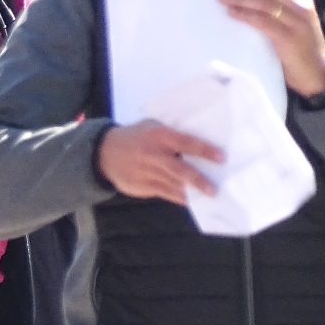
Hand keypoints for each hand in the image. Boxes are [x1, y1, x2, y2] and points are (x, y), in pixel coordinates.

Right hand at [96, 119, 223, 205]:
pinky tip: (189, 198)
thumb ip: (171, 134)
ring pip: (174, 184)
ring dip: (191, 191)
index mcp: (158, 135)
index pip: (185, 142)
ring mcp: (146, 172)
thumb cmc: (135, 137)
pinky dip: (179, 196)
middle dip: (198, 180)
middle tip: (214, 189)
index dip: (204, 150)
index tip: (221, 158)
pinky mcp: (142, 186)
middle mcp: (153, 154)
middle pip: (179, 169)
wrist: (103, 153)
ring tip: (208, 196)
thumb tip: (198, 146)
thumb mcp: (150, 126)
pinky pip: (165, 193)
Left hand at [219, 0, 324, 97]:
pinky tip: (232, 13)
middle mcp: (301, 8)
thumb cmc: (301, 52)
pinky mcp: (288, 38)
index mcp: (302, 2)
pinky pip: (262, 21)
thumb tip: (247, 3)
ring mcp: (297, 22)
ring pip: (264, 3)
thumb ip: (278, 13)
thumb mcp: (293, 26)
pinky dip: (245, 15)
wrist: (318, 77)